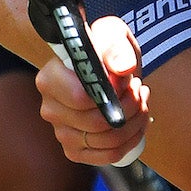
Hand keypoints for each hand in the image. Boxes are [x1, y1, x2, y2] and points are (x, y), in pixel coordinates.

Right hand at [35, 15, 149, 164]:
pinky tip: (137, 122)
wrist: (105, 67)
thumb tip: (121, 69)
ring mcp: (61, 133)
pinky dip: (132, 140)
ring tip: (141, 101)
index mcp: (50, 80)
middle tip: (139, 89)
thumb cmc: (105, 49)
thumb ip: (116, 46)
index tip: (128, 79)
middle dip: (130, 107)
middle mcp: (50, 109)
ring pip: (108, 141)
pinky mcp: (75, 150)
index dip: (114, 93)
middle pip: (99, 122)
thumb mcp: (112, 34)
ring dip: (135, 122)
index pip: (82, 99)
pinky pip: (110, 155)